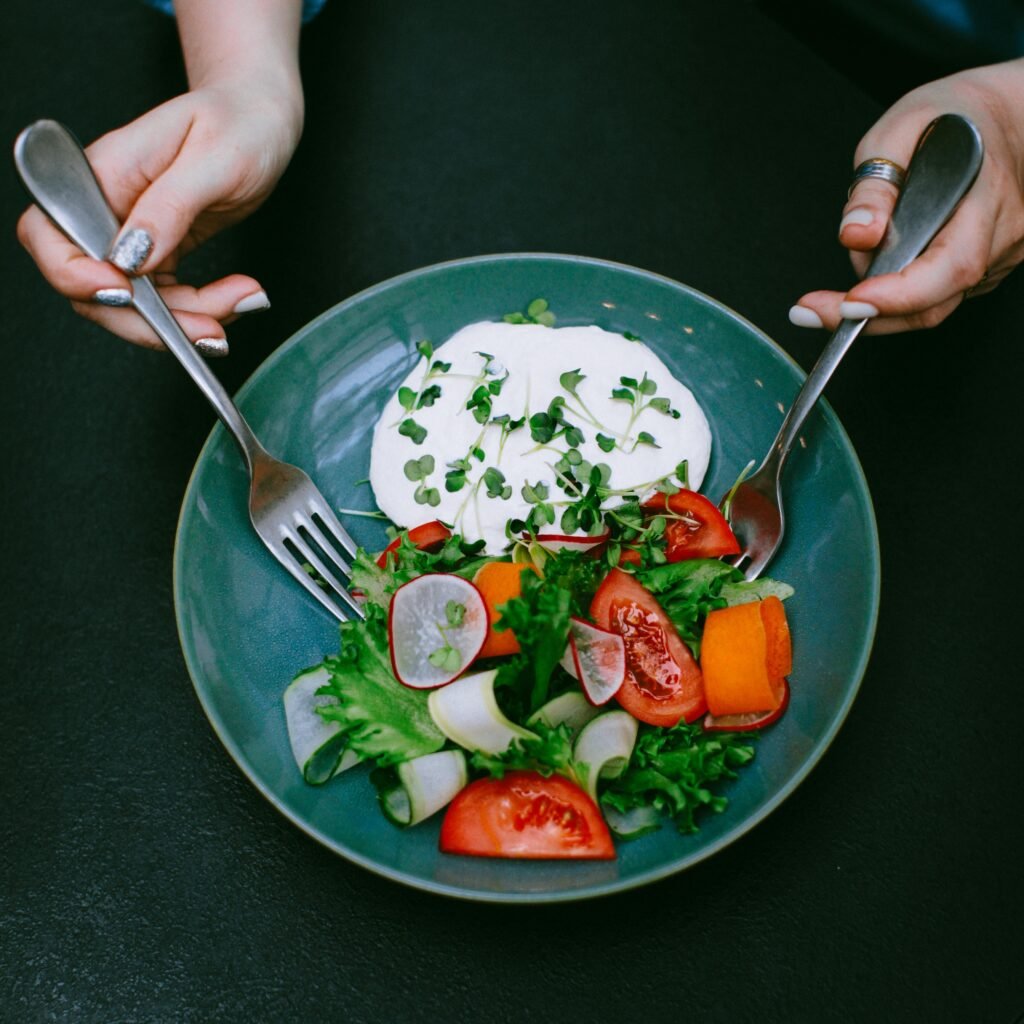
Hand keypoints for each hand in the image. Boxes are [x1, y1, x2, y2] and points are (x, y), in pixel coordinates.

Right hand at [16, 78, 301, 351]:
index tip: (123, 292)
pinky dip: (202, 311)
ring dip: (187, 321)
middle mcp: (108, 209)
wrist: (261, 122)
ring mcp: (130, 236)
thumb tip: (129, 256)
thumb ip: (170, 206)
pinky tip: (238, 297)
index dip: (73, 274)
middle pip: (91, 289)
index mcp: (103, 174)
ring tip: (242, 300)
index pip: (48, 233)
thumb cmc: (238, 122)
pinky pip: (167, 302)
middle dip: (148, 321)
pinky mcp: (159, 255)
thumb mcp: (214, 157)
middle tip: (209, 330)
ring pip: (133, 307)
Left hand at [789, 59, 1023, 333]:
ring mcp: (997, 257)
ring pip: (931, 305)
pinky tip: (871, 276)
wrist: (1006, 114)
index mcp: (986, 197)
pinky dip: (894, 296)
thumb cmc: (953, 116)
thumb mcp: (901, 128)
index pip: (950, 266)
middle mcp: (1000, 235)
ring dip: (877, 306)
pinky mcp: (984, 269)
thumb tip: (856, 235)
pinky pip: (935, 296)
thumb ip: (874, 185)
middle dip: (868, 315)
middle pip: (935, 302)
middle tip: (810, 311)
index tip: (849, 302)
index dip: (898, 295)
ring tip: (830, 294)